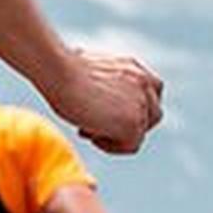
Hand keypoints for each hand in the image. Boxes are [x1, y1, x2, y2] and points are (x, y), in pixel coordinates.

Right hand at [43, 47, 163, 154]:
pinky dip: (111, 145)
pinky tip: (88, 132)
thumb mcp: (89, 72)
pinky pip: (131, 145)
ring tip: (89, 129)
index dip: (131, 107)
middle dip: (130, 124)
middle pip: (153, 115)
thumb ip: (105, 84)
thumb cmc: (61, 70)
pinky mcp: (134, 122)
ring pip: (141, 132)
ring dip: (118, 136)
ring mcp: (142, 102)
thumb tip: (96, 98)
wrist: (59, 72)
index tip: (106, 111)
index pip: (151, 92)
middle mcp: (143, 81)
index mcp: (133, 66)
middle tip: (100, 125)